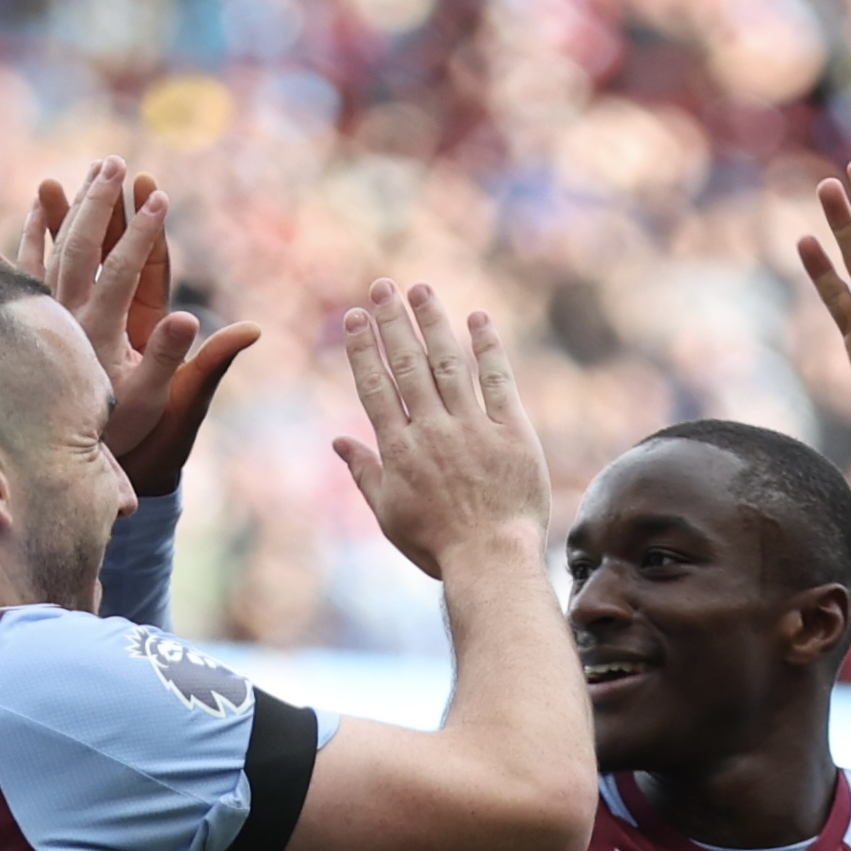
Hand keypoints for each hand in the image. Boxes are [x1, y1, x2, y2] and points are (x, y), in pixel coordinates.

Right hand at [0, 160, 257, 495]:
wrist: (129, 467)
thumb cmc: (161, 434)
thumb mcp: (187, 395)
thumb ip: (212, 361)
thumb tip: (251, 331)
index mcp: (146, 321)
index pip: (148, 264)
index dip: (148, 225)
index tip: (149, 184)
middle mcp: (115, 316)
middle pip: (109, 251)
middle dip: (103, 208)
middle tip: (103, 163)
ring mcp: (83, 323)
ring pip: (68, 264)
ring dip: (56, 227)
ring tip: (46, 186)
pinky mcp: (57, 340)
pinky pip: (33, 298)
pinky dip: (14, 273)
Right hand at [333, 280, 554, 577]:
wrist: (492, 563)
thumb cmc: (439, 546)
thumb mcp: (390, 515)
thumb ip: (365, 474)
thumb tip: (339, 441)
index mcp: (400, 450)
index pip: (376, 387)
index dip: (365, 349)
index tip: (356, 317)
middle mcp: (432, 431)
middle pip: (408, 365)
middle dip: (393, 322)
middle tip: (383, 287)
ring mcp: (473, 429)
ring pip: (448, 363)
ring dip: (433, 322)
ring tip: (421, 290)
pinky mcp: (511, 434)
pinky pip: (497, 382)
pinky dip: (487, 349)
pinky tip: (478, 319)